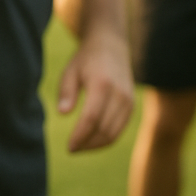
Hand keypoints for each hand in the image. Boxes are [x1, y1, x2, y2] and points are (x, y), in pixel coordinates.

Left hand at [57, 33, 134, 152]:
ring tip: (80, 147)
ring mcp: (129, 101)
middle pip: (104, 130)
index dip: (80, 136)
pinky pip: (120, 129)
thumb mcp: (70, 71)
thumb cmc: (86, 60)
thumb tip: (63, 113)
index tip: (68, 147)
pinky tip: (92, 140)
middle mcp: (120, 95)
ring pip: (114, 133)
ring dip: (97, 145)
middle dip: (87, 144)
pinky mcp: (132, 106)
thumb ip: (66, 92)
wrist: (111, 46)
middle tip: (71, 149)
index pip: (92, 119)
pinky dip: (106, 138)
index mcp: (102, 85)